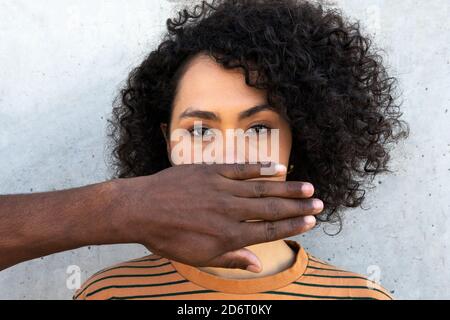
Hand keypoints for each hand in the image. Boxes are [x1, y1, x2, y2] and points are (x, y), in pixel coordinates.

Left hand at [112, 163, 322, 271]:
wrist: (140, 209)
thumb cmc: (167, 237)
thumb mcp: (198, 257)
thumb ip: (231, 259)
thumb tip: (258, 265)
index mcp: (228, 235)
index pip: (269, 230)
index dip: (292, 225)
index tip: (311, 221)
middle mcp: (230, 210)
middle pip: (272, 208)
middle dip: (297, 206)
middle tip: (319, 202)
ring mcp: (222, 188)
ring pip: (261, 187)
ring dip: (286, 187)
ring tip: (307, 186)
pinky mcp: (211, 171)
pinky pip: (241, 168)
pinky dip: (260, 168)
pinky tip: (276, 167)